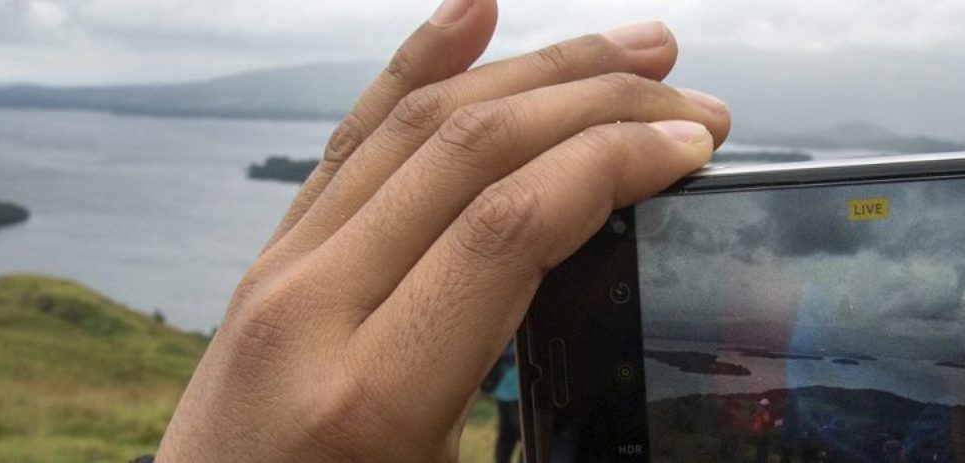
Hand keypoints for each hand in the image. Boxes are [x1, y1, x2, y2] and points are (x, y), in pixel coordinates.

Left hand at [157, 0, 729, 458]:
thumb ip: (544, 429)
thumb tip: (643, 362)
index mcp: (372, 394)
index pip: (508, 226)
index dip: (614, 166)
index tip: (694, 148)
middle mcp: (312, 310)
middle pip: (469, 152)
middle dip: (596, 103)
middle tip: (691, 94)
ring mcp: (279, 276)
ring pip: (415, 125)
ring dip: (535, 71)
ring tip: (630, 48)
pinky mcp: (269, 265)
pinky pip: (349, 141)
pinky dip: (416, 65)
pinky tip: (472, 11)